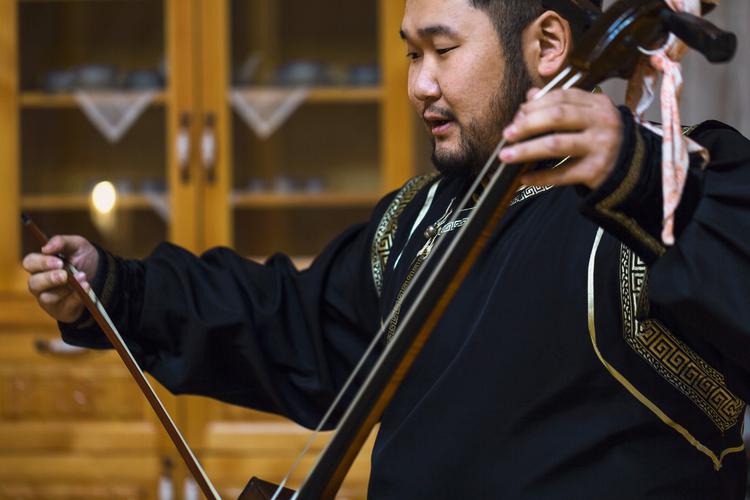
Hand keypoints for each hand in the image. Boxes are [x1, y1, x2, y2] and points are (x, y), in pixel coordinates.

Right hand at [22, 235, 98, 323]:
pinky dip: (77, 297)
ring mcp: (49, 298)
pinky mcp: (61, 309)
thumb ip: (61, 242)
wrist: (100, 274)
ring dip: (67, 288)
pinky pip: (65, 306)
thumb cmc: (81, 258)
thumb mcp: (76, 245)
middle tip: (65, 274)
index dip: (41, 263)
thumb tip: (45, 247)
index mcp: (40, 265)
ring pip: (48, 297)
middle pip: (34, 283)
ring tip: (83, 278)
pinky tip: (86, 288)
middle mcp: (40, 282)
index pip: (29, 263)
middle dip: (49, 279)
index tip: (58, 262)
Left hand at [499, 88, 623, 189]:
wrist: (632, 168)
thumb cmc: (601, 138)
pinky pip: (562, 174)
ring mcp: (601, 146)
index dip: (536, 105)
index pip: (562, 97)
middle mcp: (602, 122)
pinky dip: (540, 177)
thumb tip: (530, 96)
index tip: (517, 115)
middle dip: (528, 124)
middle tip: (508, 134)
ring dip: (526, 150)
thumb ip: (561, 104)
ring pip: (556, 144)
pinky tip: (523, 178)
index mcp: (598, 104)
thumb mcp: (588, 116)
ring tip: (506, 156)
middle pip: (558, 116)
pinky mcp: (596, 171)